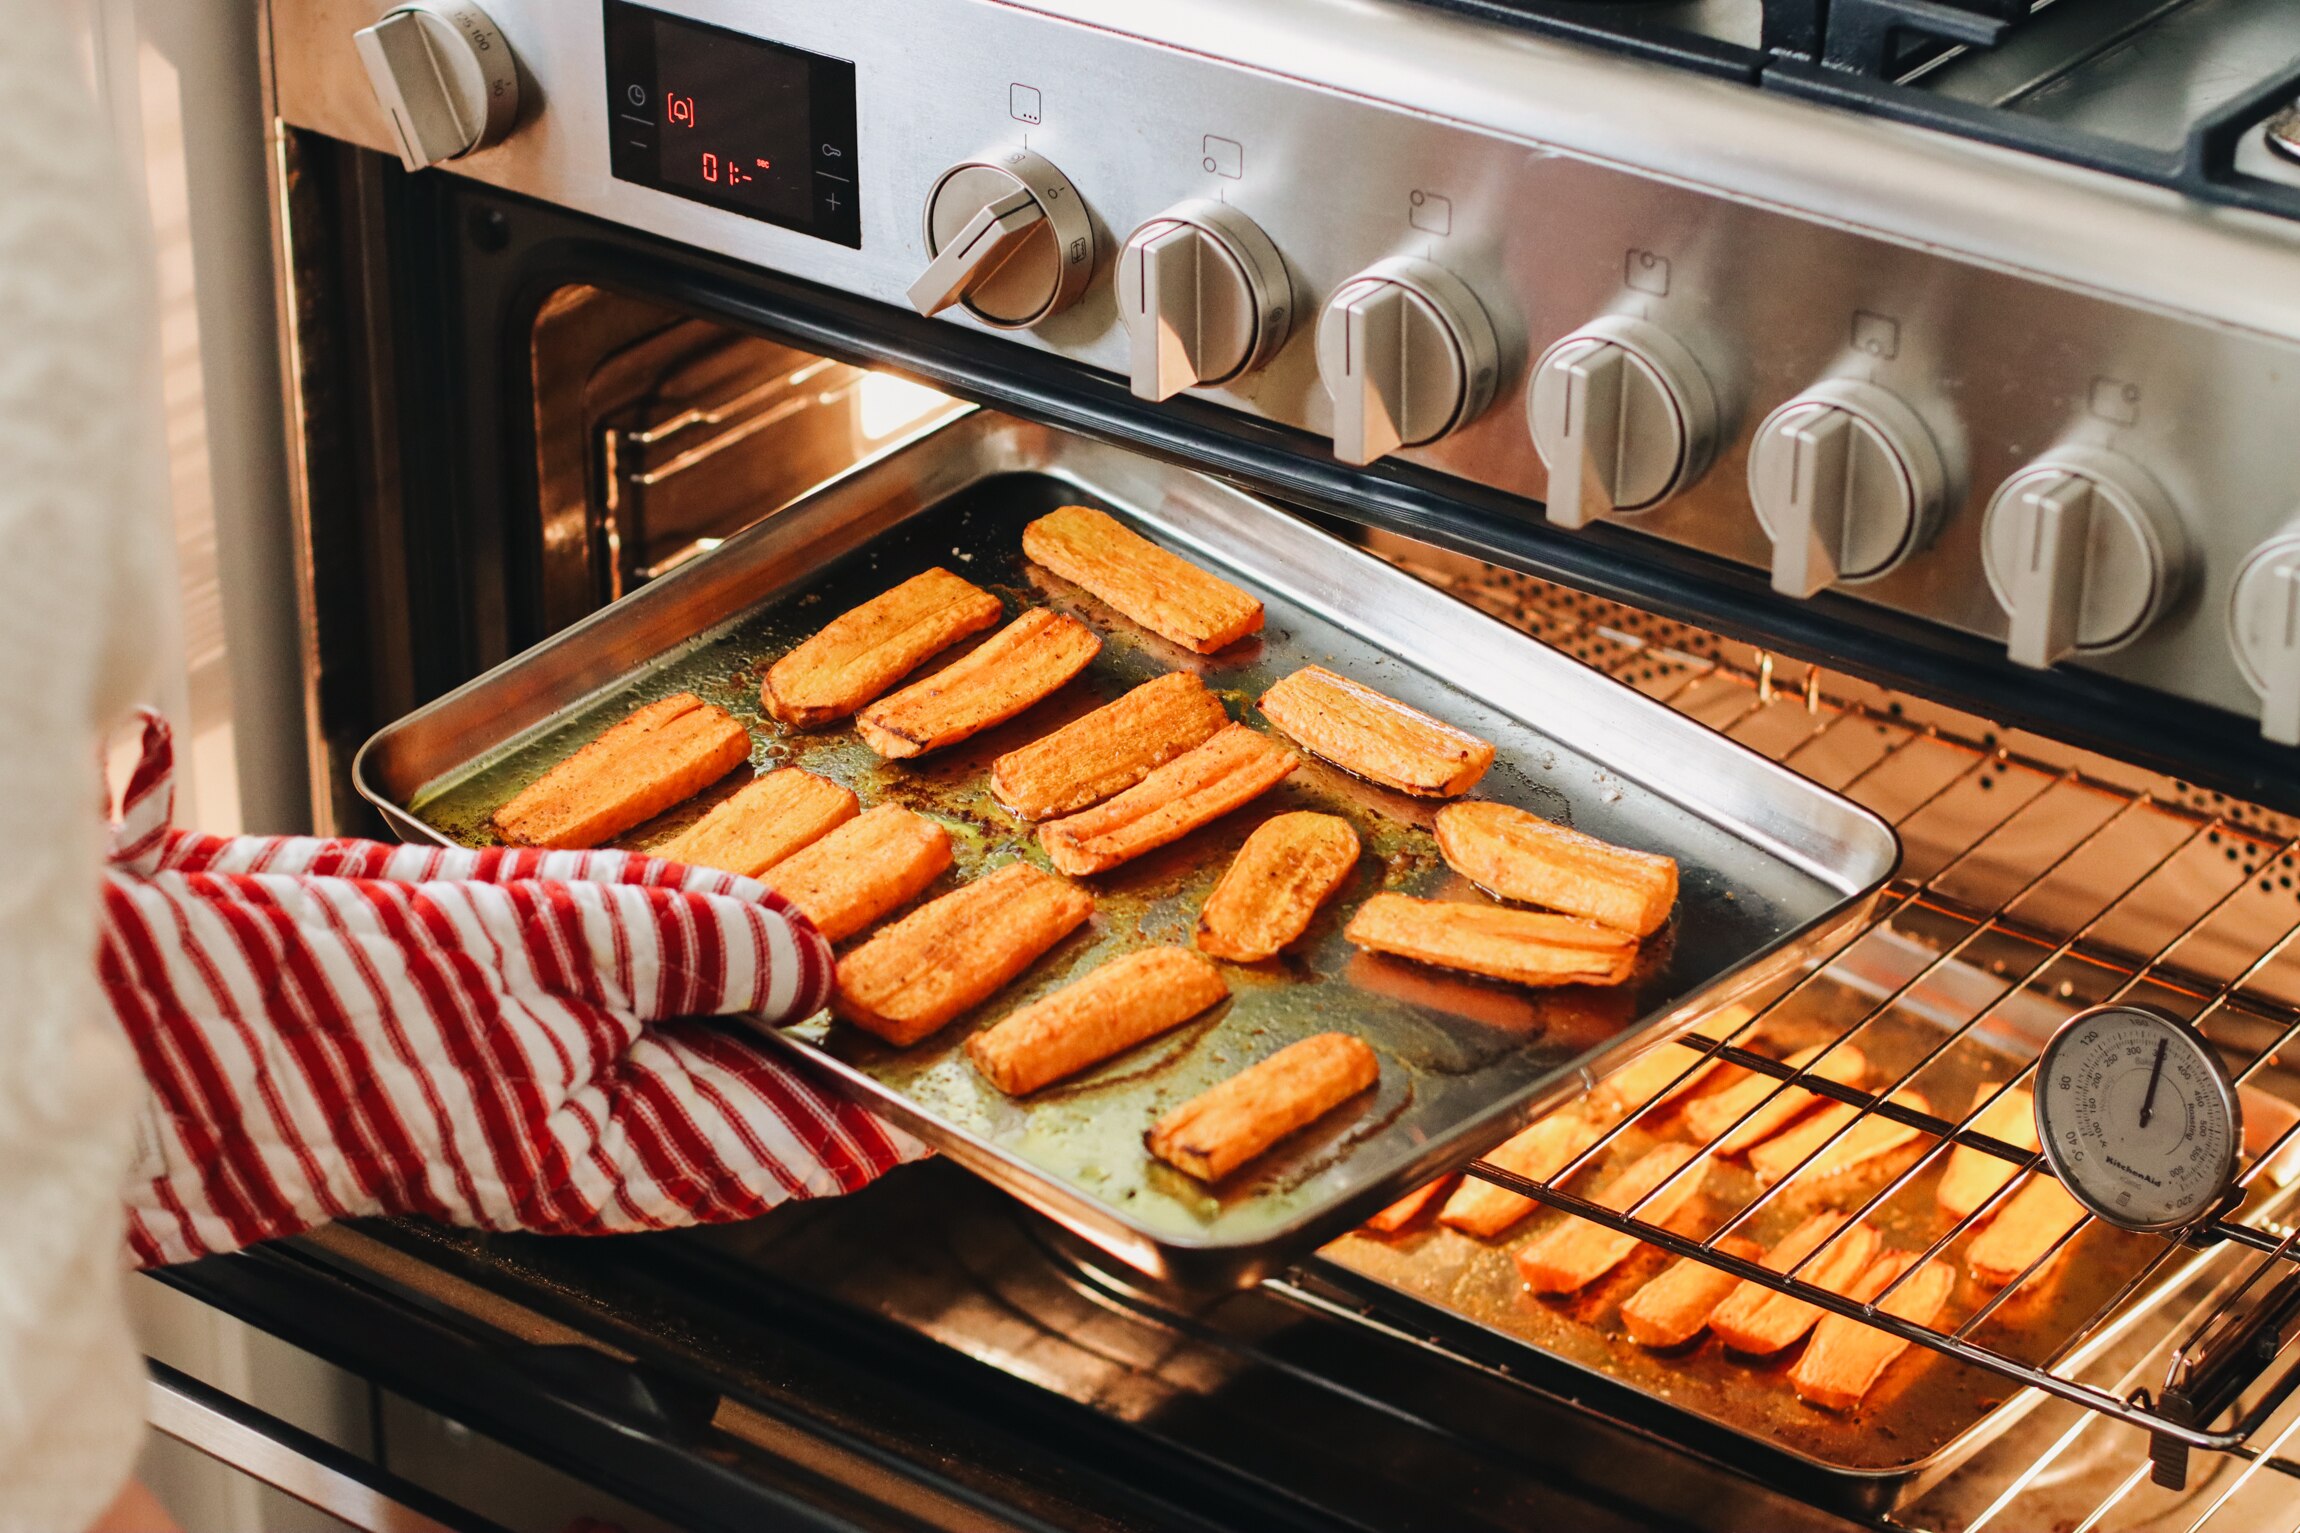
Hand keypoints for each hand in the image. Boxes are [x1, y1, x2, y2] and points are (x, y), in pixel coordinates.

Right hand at [102, 712, 926, 1265]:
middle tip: (900, 952)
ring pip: (686, 1039)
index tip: (956, 1067)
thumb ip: (714, 949)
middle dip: (828, 1027)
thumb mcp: (574, 944)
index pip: (810, 1145)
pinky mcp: (492, 1040)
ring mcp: (545, 1092)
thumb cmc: (360, 998)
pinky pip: (608, 1004)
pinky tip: (664, 894)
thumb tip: (815, 960)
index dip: (892, 1102)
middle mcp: (603, 1140)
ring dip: (747, 979)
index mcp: (639, 1154)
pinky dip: (655, 953)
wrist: (184, 1003)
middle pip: (758, 1092)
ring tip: (811, 908)